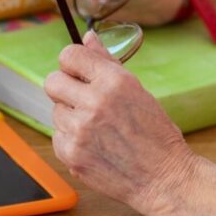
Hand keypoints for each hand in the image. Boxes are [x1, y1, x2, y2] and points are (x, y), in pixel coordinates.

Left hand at [44, 32, 198, 215]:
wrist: (164, 179)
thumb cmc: (155, 134)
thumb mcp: (137, 90)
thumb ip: (107, 63)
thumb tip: (88, 37)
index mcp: (114, 81)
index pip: (69, 55)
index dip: (71, 63)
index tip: (77, 71)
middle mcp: (94, 102)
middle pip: (52, 81)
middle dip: (64, 88)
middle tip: (82, 100)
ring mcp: (80, 130)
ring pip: (56, 111)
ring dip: (71, 117)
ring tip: (97, 129)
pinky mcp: (71, 154)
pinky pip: (57, 137)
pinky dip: (71, 141)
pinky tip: (94, 146)